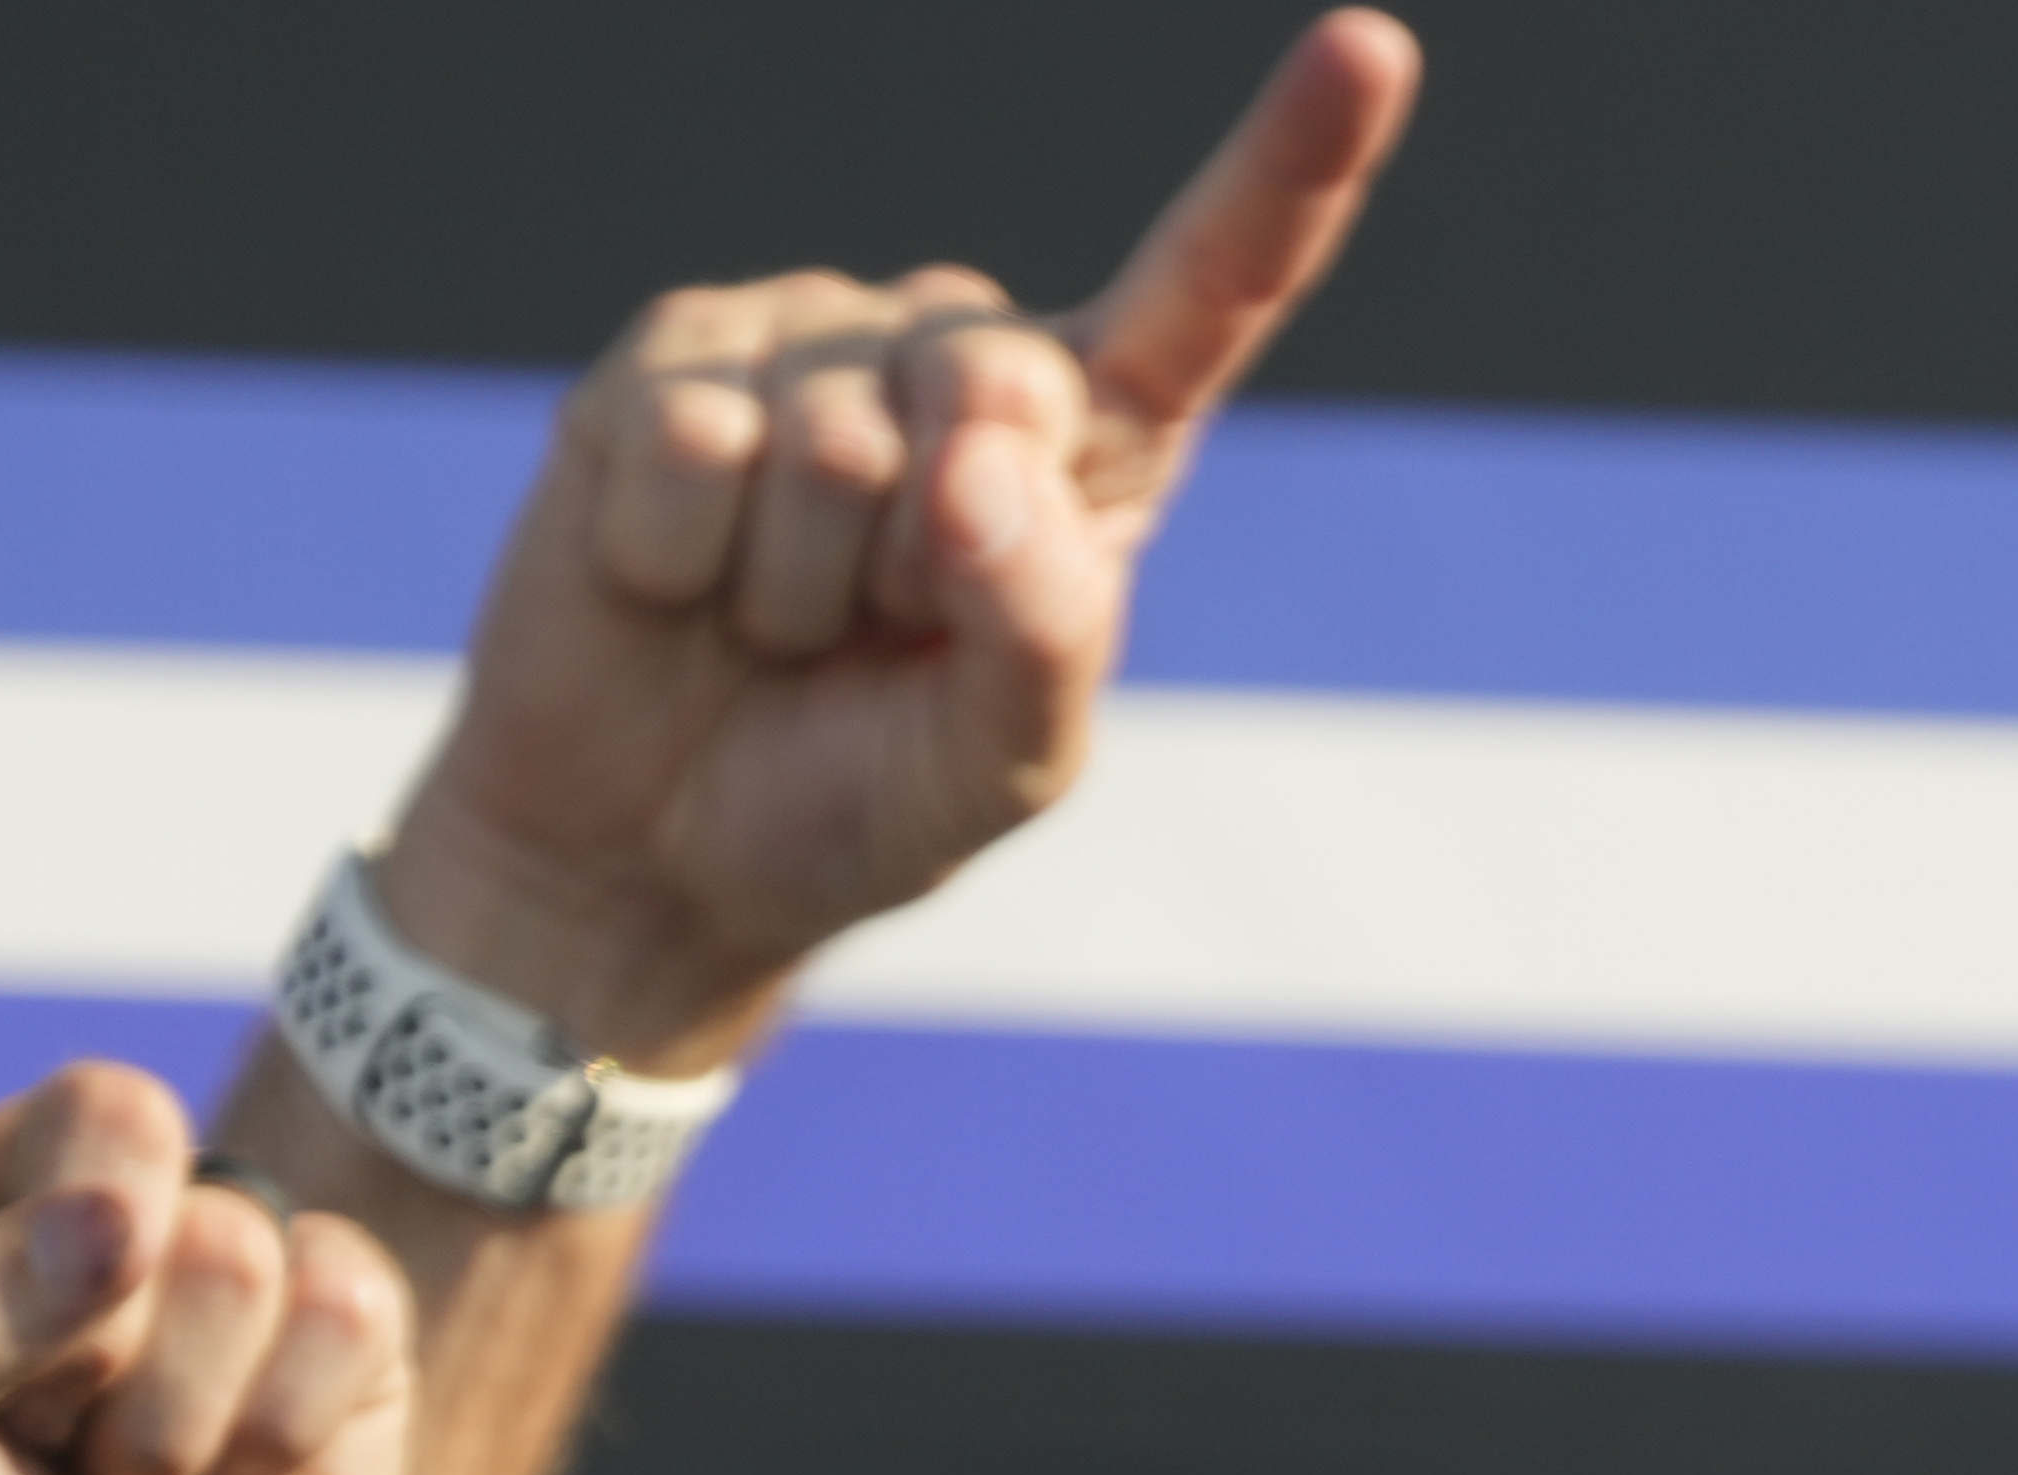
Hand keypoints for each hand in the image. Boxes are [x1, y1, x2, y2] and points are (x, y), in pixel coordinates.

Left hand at [0, 576, 411, 1474]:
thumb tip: (142, 1210)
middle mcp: (52, 1185)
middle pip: (109, 1102)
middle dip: (76, 1282)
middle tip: (37, 1435)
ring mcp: (205, 1254)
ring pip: (226, 1236)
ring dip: (167, 1404)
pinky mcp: (333, 1338)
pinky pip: (333, 1314)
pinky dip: (277, 1426)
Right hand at [358, 15, 1422, 1074]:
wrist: (650, 851)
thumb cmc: (854, 798)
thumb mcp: (999, 767)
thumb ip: (1041, 635)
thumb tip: (981, 469)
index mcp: (1089, 450)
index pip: (1209, 292)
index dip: (1288, 170)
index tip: (1367, 49)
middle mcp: (960, 360)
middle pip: (995, 389)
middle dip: (927, 563)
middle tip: (870, 642)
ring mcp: (812, 338)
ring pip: (831, 442)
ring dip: (797, 588)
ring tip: (768, 628)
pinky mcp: (671, 356)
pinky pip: (696, 445)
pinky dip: (681, 562)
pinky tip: (671, 587)